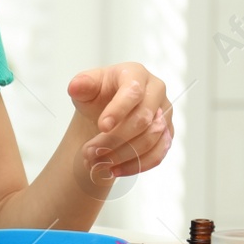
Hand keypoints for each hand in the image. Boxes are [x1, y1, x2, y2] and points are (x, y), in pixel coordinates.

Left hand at [67, 62, 173, 179]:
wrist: (110, 109)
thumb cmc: (99, 94)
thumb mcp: (87, 87)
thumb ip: (81, 84)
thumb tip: (75, 86)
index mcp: (136, 73)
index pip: (133, 91)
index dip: (119, 110)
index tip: (101, 126)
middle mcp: (156, 91)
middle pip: (143, 119)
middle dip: (115, 139)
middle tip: (90, 152)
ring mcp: (165, 113)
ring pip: (151, 139)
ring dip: (123, 155)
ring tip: (99, 162)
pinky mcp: (167, 134)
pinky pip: (158, 154)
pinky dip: (136, 165)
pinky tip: (115, 170)